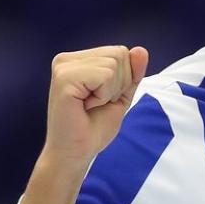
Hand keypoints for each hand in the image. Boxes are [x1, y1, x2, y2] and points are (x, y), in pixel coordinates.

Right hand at [42, 45, 149, 164]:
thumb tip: (141, 50)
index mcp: (77, 60)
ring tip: (90, 105)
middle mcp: (67, 59)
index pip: (121, 52)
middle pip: (119, 54)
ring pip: (114, 64)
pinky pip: (105, 75)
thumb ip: (132, 73)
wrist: (75, 153)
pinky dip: (104, 95)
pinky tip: (86, 106)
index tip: (101, 99)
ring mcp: (63, 67)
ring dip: (110, 91)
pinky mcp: (65, 78)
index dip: (123, 80)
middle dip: (118, 85)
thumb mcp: (121, 96)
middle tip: (96, 104)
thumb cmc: (93, 127)